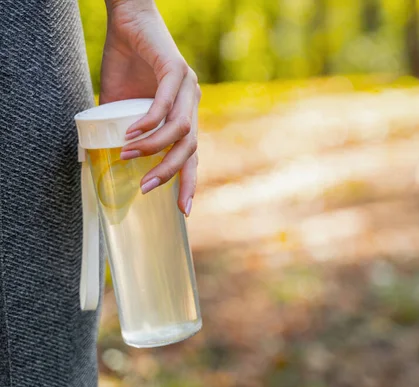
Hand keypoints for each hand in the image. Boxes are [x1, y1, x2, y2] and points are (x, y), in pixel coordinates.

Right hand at [100, 0, 200, 215]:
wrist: (127, 22)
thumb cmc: (126, 64)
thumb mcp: (122, 106)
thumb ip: (123, 131)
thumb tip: (105, 158)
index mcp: (184, 115)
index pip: (192, 155)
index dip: (189, 182)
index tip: (183, 210)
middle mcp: (191, 104)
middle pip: (190, 148)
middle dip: (170, 172)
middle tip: (147, 187)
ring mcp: (187, 88)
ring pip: (181, 129)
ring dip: (153, 147)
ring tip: (128, 155)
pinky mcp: (176, 70)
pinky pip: (166, 103)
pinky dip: (150, 121)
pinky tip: (132, 132)